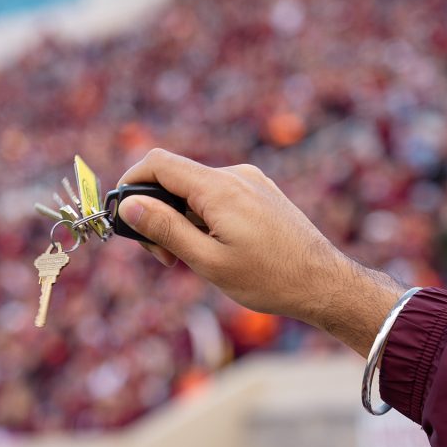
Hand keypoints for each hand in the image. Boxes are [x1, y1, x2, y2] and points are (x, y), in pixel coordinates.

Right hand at [117, 149, 405, 356]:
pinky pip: (219, 196)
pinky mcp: (262, 192)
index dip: (130, 182)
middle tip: (162, 257)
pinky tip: (217, 250)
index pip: (158, 163)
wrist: (325, 283)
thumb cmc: (268, 279)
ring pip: (197, 190)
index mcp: (219, 188)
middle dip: (157, 212)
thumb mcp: (207, 261)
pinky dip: (204, 218)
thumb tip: (128, 205)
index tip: (121, 215)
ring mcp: (251, 181)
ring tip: (193, 260)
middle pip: (176, 178)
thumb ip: (165, 229)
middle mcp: (235, 175)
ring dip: (182, 219)